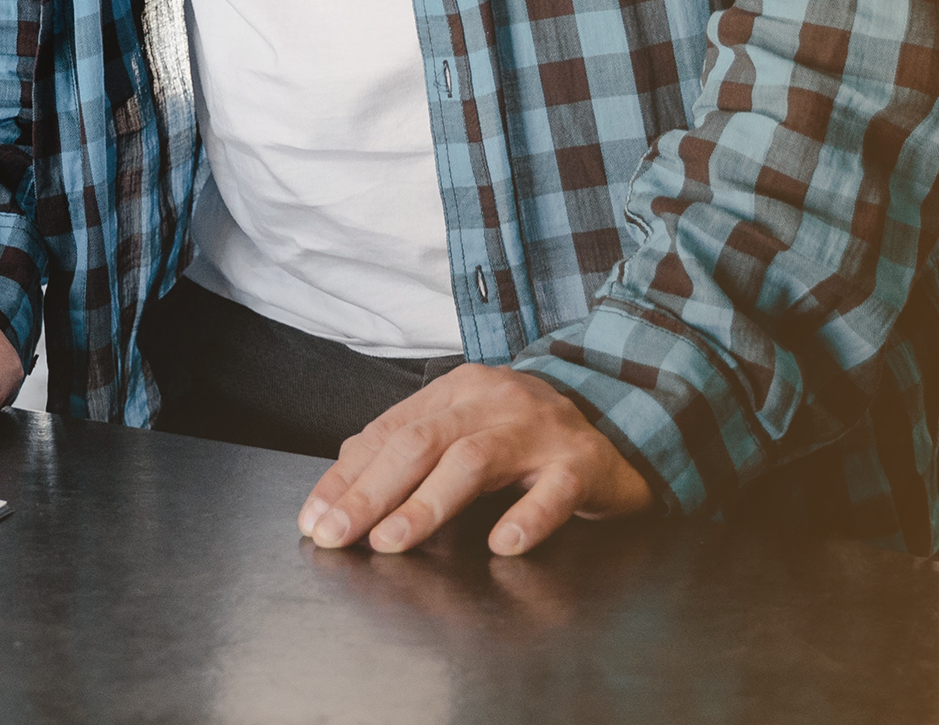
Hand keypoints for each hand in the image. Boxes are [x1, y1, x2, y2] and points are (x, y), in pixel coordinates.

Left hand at [297, 364, 651, 555]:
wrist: (624, 421)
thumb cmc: (526, 438)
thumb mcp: (462, 431)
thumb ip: (405, 453)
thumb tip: (337, 489)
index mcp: (456, 391)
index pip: (388, 432)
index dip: (347, 478)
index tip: (314, 519)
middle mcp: (493, 402)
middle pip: (421, 442)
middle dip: (371, 492)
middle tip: (337, 534)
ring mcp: (540, 430)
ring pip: (474, 460)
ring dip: (428, 504)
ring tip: (392, 541)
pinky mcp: (584, 463)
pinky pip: (555, 491)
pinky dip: (527, 518)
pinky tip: (501, 545)